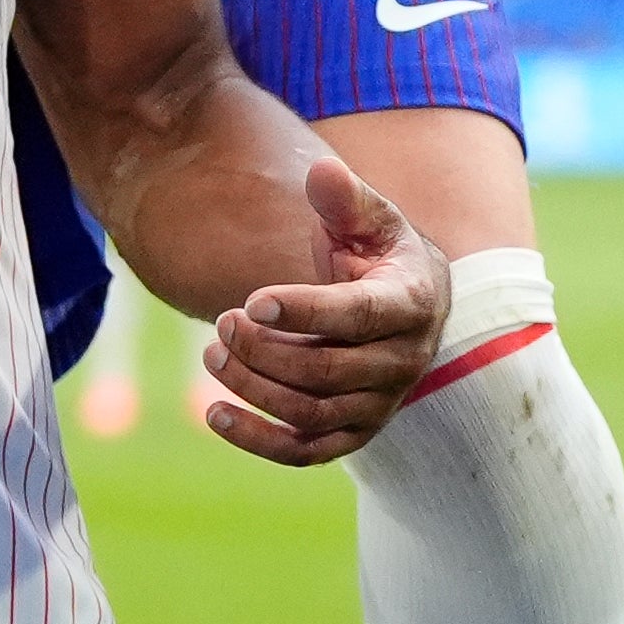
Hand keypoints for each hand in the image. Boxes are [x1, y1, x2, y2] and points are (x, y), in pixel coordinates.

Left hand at [198, 157, 449, 467]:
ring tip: (212, 351)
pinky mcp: (355, 432)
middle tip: (222, 320)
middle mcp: (403, 362)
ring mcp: (380, 404)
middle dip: (263, 349)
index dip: (304, 311)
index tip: (251, 299)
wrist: (405, 304)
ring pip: (311, 412)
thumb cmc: (379, 253)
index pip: (357, 316)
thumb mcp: (370, 218)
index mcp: (411, 304)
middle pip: (325, 372)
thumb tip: (323, 171)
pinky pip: (307, 451)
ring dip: (253, 387)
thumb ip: (346, 198)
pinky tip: (213, 414)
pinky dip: (259, 440)